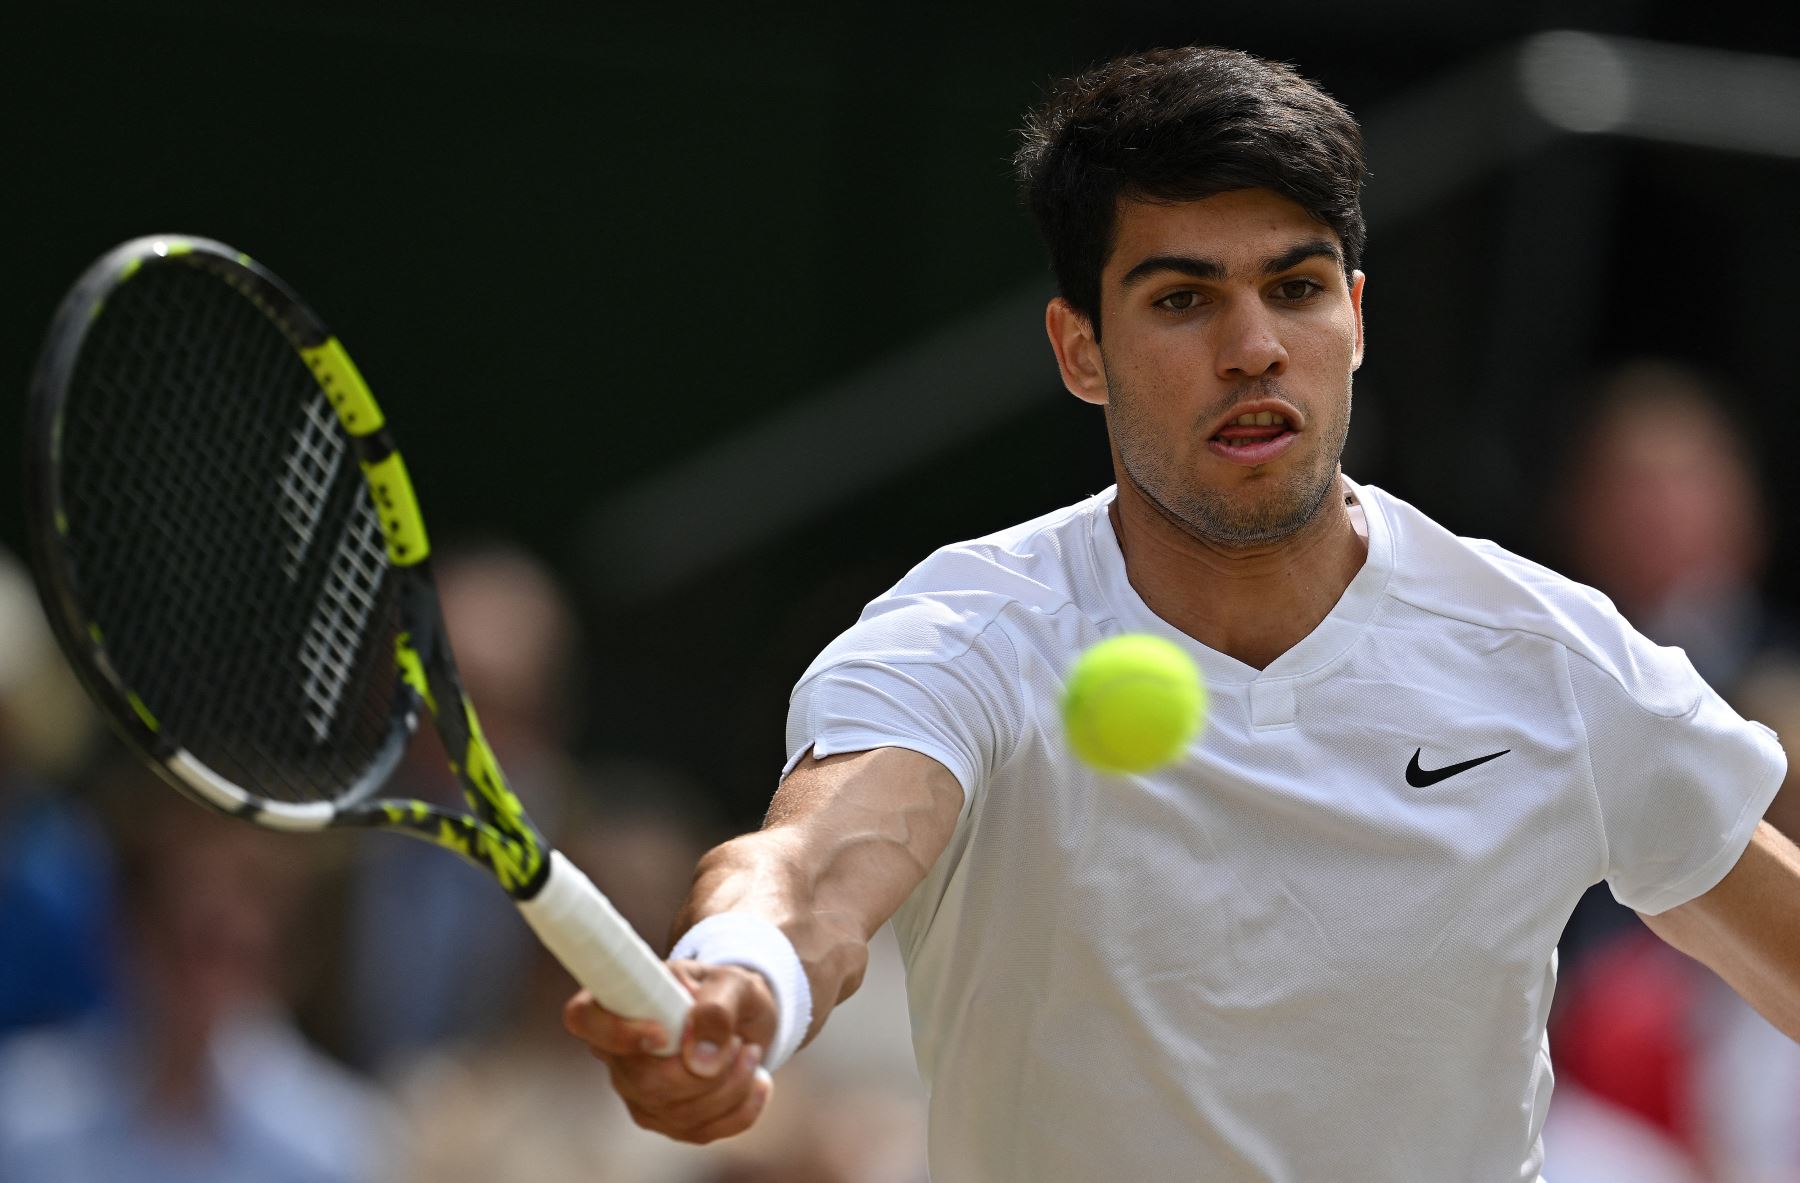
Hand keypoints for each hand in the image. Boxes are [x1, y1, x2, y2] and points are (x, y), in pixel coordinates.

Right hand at [562, 960, 779, 1142]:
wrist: (745, 1018)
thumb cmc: (726, 992)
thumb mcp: (732, 983)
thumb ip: (716, 1008)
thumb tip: (700, 1057)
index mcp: (620, 1000)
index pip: (583, 1018)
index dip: (615, 1032)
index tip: (662, 1034)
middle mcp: (617, 1051)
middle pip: (644, 1081)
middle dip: (705, 1071)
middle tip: (738, 1041)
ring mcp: (637, 1091)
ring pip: (677, 1113)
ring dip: (731, 1087)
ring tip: (749, 1052)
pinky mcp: (665, 1119)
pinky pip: (700, 1131)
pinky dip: (740, 1110)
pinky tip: (756, 1083)